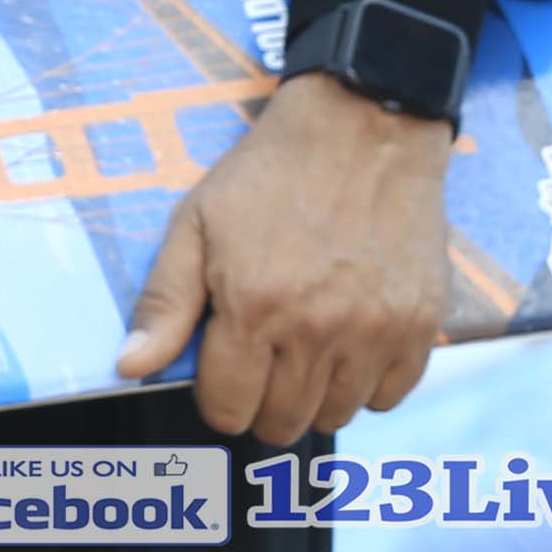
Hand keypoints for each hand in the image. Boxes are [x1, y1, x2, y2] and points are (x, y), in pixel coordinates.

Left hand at [117, 70, 458, 442]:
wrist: (362, 129)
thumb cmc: (270, 174)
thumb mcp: (195, 225)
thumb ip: (164, 303)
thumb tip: (131, 367)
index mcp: (254, 309)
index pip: (228, 410)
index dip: (218, 400)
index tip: (224, 376)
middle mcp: (318, 330)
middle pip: (283, 422)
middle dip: (262, 405)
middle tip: (263, 364)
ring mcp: (376, 330)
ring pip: (336, 415)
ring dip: (314, 397)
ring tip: (305, 352)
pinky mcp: (420, 324)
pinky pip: (390, 395)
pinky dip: (368, 385)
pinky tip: (350, 348)